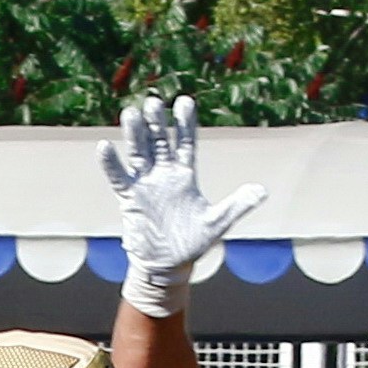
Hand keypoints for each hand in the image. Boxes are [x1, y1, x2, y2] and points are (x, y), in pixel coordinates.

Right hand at [96, 93, 267, 317]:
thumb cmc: (192, 243)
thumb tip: (262, 191)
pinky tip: (104, 147)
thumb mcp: (217, 223)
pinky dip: (111, 164)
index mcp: (186, 175)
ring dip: (135, 135)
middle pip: (160, 141)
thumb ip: (237, 205)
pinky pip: (119, 178)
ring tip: (131, 113)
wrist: (167, 265)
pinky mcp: (130, 198)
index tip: (184, 101)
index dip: (185, 123)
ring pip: (139, 153)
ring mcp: (146, 184)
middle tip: (153, 102)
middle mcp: (164, 174)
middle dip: (157, 122)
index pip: (186, 142)